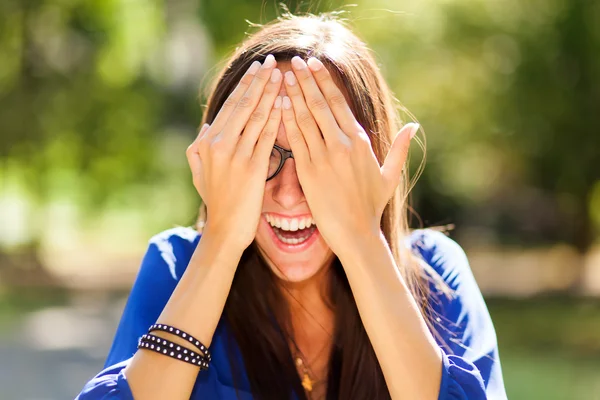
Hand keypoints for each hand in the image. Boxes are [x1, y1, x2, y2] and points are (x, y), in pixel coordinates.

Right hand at [186, 55, 282, 249]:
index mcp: (206, 143)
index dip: (245, 85)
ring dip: (270, 93)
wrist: (225, 231)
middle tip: (272, 60)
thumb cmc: (216, 202)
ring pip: (256, 116)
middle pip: (243, 105)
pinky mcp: (252, 168)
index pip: (230, 106)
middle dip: (259, 81)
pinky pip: (267, 136)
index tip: (258, 67)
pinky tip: (286, 103)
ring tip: (283, 75)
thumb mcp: (199, 172)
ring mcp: (235, 156)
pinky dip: (276, 117)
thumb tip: (209, 125)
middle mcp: (219, 145)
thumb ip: (200, 147)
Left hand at [280, 56, 417, 255]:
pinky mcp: (308, 171)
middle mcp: (341, 145)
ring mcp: (323, 157)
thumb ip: (401, 149)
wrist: (356, 234)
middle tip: (294, 62)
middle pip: (320, 104)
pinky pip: (295, 139)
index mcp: (359, 141)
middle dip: (306, 81)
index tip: (313, 65)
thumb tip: (413, 126)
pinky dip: (287, 120)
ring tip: (281, 77)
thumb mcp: (390, 176)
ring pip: (305, 118)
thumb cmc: (372, 206)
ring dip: (293, 95)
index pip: (338, 103)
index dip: (324, 82)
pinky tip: (279, 105)